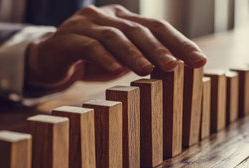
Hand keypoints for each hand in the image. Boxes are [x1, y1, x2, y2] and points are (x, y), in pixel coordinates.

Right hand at [25, 4, 206, 92]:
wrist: (49, 59)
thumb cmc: (91, 61)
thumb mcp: (120, 60)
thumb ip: (143, 59)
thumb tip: (176, 67)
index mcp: (124, 19)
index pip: (157, 28)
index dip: (179, 42)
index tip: (199, 61)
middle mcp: (106, 16)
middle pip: (138, 29)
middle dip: (160, 48)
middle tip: (176, 66)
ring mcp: (85, 24)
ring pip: (114, 36)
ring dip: (133, 53)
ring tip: (148, 70)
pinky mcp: (68, 38)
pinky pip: (89, 46)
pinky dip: (103, 58)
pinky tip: (115, 70)